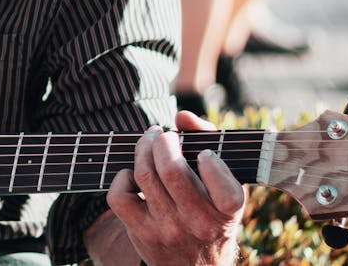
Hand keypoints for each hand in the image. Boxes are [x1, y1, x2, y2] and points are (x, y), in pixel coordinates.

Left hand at [104, 111, 244, 265]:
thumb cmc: (210, 212)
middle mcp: (199, 223)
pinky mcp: (141, 232)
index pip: (222, 183)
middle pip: (171, 169)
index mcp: (227, 212)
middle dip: (163, 140)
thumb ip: (210, 141)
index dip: (210, 160)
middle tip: (163, 135)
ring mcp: (168, 229)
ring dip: (142, 149)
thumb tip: (182, 116)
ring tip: (149, 142)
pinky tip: (133, 175)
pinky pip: (119, 197)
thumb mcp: (224, 186)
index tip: (203, 153)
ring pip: (144, 176)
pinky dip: (121, 177)